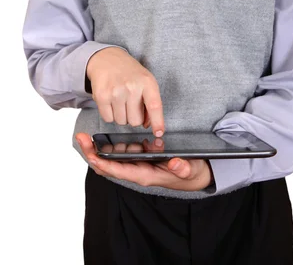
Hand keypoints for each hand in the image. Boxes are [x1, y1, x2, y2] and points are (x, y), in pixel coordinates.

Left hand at [76, 133, 214, 191]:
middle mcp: (136, 171)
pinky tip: (105, 137)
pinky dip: (111, 145)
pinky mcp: (140, 158)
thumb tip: (174, 163)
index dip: (104, 163)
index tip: (91, 155)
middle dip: (93, 153)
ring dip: (98, 148)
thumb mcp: (188, 170)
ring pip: (112, 158)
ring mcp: (137, 164)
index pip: (119, 171)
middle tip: (81, 138)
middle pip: (108, 165)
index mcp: (144, 175)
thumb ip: (181, 167)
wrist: (192, 175)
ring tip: (85, 136)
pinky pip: (121, 153)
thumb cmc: (188, 173)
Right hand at [86, 47, 163, 135]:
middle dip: (133, 117)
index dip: (158, 122)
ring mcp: (116, 92)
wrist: (107, 58)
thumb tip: (148, 125)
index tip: (159, 133)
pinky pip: (108, 119)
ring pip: (121, 122)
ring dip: (121, 115)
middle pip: (135, 121)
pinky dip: (110, 114)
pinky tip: (111, 100)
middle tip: (130, 103)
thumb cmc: (130, 72)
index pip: (155, 106)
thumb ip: (150, 102)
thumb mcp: (146, 81)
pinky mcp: (101, 96)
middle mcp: (132, 87)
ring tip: (120, 99)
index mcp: (147, 82)